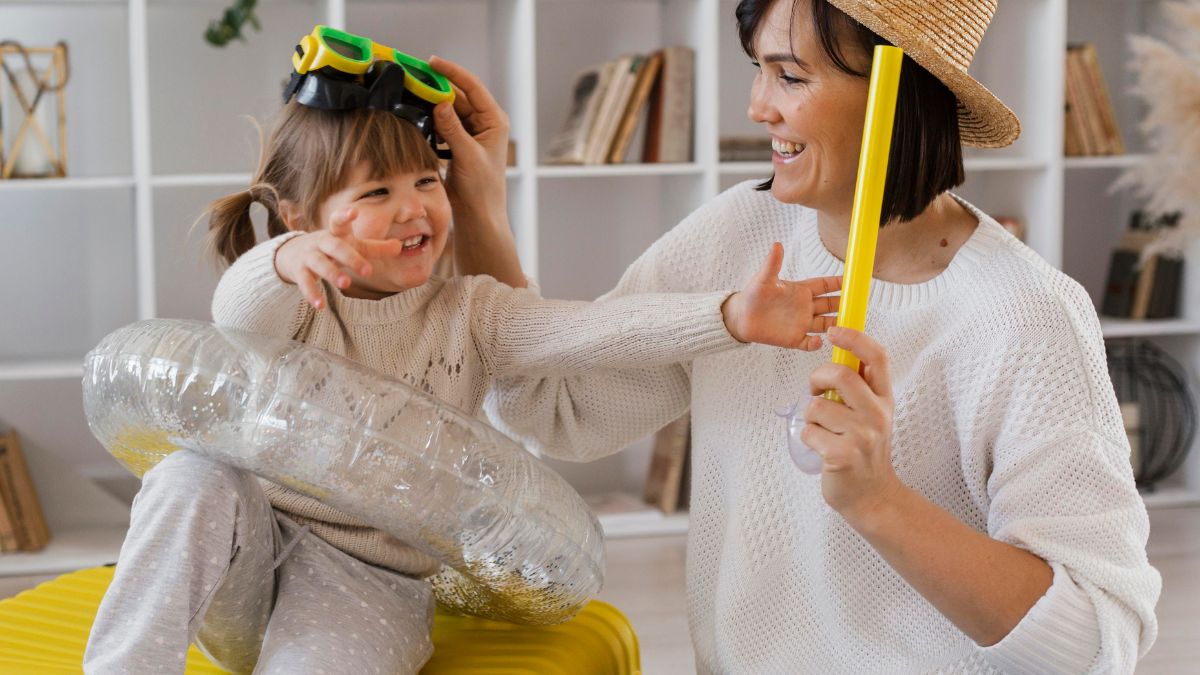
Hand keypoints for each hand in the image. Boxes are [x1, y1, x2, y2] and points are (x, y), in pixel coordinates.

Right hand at [274, 209, 402, 308]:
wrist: (292, 252)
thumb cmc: (332, 248)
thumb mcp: (352, 245)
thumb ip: (374, 248)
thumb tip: (399, 247)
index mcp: (336, 233)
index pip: (339, 222)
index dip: (344, 216)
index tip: (353, 212)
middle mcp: (321, 242)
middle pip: (335, 247)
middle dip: (351, 258)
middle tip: (368, 272)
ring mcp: (309, 256)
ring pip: (320, 264)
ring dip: (332, 273)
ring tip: (346, 284)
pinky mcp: (299, 272)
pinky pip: (305, 283)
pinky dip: (312, 294)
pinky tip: (321, 306)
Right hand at [428, 56, 509, 218]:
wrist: (478, 215)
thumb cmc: (482, 189)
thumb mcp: (467, 156)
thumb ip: (453, 129)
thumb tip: (440, 103)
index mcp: (494, 121)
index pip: (473, 87)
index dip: (453, 72)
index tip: (432, 62)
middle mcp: (484, 123)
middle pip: (458, 96)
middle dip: (437, 86)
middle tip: (413, 77)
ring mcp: (471, 133)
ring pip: (448, 109)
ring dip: (431, 103)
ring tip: (411, 93)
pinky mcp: (458, 143)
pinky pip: (442, 124)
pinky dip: (431, 120)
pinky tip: (417, 116)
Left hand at [721, 242, 840, 349]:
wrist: (740, 317)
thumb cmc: (752, 295)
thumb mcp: (763, 278)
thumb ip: (772, 263)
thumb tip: (776, 244)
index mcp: (800, 291)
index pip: (824, 285)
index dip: (838, 283)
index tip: (852, 280)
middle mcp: (805, 307)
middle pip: (830, 305)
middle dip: (843, 304)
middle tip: (857, 304)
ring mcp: (801, 323)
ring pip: (826, 324)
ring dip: (836, 325)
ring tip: (846, 325)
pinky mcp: (793, 339)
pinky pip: (809, 343)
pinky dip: (815, 344)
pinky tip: (818, 341)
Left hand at [802, 326, 902, 523]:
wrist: (872, 496)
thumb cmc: (864, 451)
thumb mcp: (871, 415)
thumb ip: (860, 388)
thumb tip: (839, 352)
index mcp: (884, 399)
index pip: (876, 357)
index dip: (854, 338)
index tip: (834, 331)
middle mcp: (877, 415)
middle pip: (840, 374)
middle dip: (816, 378)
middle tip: (816, 391)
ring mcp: (862, 436)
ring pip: (817, 405)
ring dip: (811, 417)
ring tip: (824, 431)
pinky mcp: (843, 455)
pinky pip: (809, 431)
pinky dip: (808, 438)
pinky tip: (822, 449)